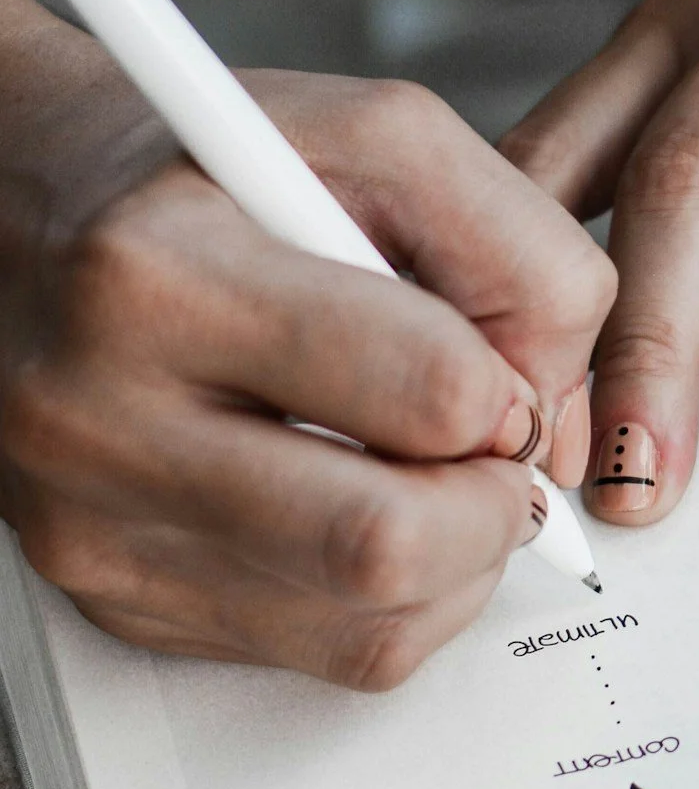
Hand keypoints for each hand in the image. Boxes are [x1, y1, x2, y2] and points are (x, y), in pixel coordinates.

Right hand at [0, 0, 615, 685]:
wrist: (11, 205)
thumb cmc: (196, 163)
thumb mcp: (373, 133)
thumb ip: (512, 245)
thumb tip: (554, 413)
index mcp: (157, 275)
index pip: (428, 394)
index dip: (511, 389)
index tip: (498, 369)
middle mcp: (99, 419)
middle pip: (388, 549)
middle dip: (496, 508)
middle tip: (493, 453)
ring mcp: (93, 532)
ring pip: (367, 632)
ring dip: (458, 566)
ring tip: (436, 475)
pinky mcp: (111, 602)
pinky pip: (315, 656)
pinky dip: (388, 598)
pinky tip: (364, 504)